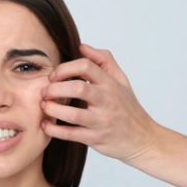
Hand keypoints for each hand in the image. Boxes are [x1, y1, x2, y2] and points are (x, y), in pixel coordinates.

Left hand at [40, 43, 161, 164]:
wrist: (142, 138)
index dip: (65, 68)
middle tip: (44, 92)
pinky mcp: (96, 139)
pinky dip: (55, 130)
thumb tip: (82, 47)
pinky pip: (72, 134)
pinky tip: (46, 125)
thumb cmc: (128, 108)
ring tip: (44, 106)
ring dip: (53, 109)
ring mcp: (102, 121)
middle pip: (78, 88)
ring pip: (73, 114)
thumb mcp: (121, 80)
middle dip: (55, 89)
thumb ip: (104, 60)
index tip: (53, 76)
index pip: (86, 66)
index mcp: (111, 84)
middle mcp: (107, 101)